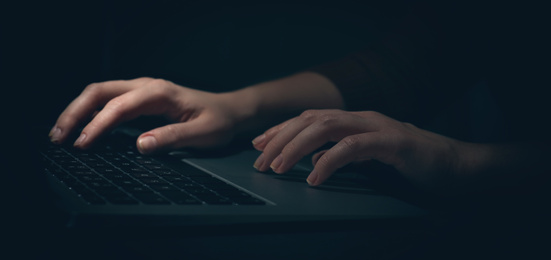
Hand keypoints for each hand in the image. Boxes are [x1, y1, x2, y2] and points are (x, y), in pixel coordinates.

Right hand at [49, 77, 246, 152]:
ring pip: (100, 95)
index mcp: (159, 92)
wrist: (230, 111)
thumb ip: (172, 138)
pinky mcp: (141, 101)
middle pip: (100, 92)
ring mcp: (142, 92)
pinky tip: (83, 128)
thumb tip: (141, 145)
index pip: (119, 106)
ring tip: (61, 133)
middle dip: (75, 113)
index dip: (97, 125)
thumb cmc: (219, 121)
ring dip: (79, 112)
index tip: (83, 144)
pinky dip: (91, 114)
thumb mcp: (201, 133)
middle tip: (59, 136)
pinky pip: (110, 103)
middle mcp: (147, 87)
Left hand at [252, 109, 461, 190]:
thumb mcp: (369, 157)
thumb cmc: (411, 162)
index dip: (282, 130)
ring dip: (297, 147)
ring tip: (278, 167)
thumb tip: (313, 159)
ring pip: (327, 127)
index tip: (259, 145)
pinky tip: (315, 175)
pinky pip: (354, 147)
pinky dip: (330, 161)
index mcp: (355, 121)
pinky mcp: (393, 142)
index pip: (309, 119)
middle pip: (311, 120)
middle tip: (260, 161)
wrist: (455, 165)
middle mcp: (363, 118)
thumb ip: (342, 154)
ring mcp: (378, 127)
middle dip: (281, 139)